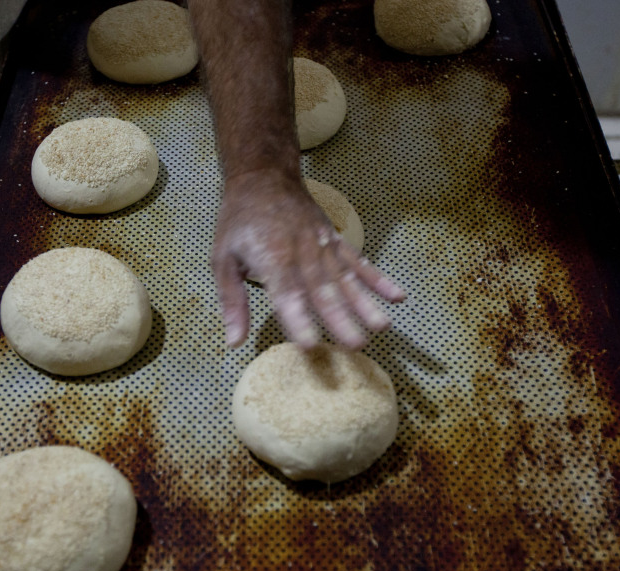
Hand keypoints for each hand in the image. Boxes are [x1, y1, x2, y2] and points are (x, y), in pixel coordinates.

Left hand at [212, 170, 405, 349]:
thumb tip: (234, 341)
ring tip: (381, 326)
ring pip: (346, 278)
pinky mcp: (335, 240)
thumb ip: (231, 301)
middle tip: (355, 346)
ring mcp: (323, 245)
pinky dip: (378, 279)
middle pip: (323, 290)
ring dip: (365, 303)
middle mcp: (302, 252)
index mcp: (272, 257)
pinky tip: (397, 296)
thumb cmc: (240, 220)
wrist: (263, 176)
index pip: (287, 294)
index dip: (298, 319)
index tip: (310, 345)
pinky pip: (359, 261)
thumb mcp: (222, 258)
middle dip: (340, 319)